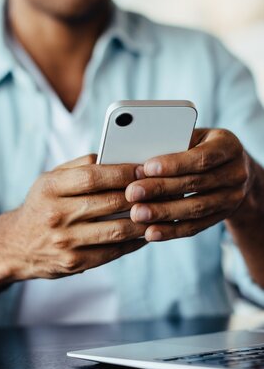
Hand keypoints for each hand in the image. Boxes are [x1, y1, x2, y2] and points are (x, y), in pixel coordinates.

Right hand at [7, 155, 147, 280]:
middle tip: (163, 189)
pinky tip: (145, 232)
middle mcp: (55, 214)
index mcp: (49, 188)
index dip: (122, 172)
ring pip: (117, 229)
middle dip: (140, 195)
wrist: (16, 245)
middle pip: (109, 202)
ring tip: (160, 210)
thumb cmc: (40, 206)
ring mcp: (64, 241)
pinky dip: (134, 241)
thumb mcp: (48, 180)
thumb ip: (78, 166)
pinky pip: (113, 251)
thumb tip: (114, 156)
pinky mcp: (74, 262)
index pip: (92, 176)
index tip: (144, 169)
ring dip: (143, 220)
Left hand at [125, 129, 251, 241]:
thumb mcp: (191, 137)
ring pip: (196, 208)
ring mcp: (233, 197)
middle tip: (132, 193)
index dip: (174, 164)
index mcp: (228, 146)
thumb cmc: (199, 146)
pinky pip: (196, 226)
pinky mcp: (222, 217)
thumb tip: (137, 156)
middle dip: (161, 189)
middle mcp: (236, 172)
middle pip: (196, 183)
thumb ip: (171, 143)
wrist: (230, 168)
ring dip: (164, 213)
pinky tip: (151, 232)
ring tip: (138, 214)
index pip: (202, 157)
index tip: (146, 168)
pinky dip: (172, 230)